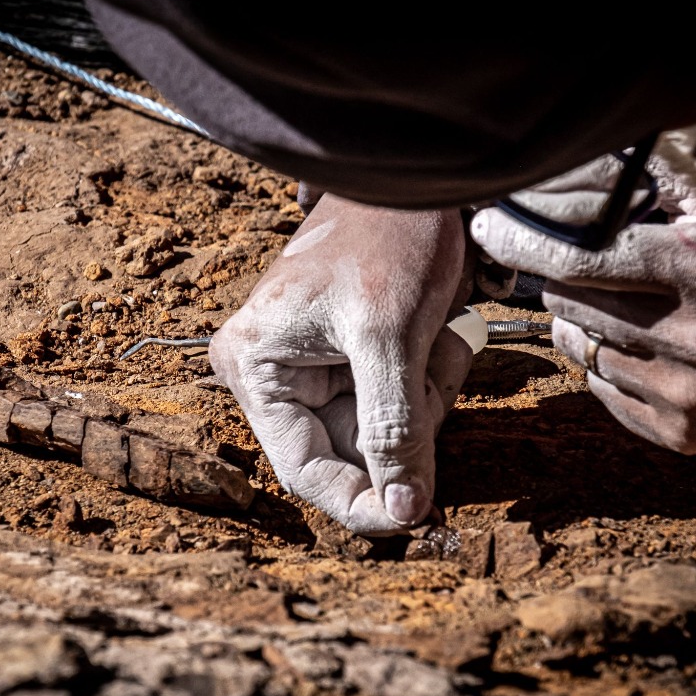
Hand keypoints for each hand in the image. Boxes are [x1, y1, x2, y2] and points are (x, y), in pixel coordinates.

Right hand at [209, 194, 470, 533]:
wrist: (417, 175)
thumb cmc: (386, 235)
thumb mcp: (388, 335)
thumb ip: (392, 428)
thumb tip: (402, 512)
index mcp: (256, 367)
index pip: (304, 469)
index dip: (360, 502)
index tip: (416, 520)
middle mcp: (276, 375)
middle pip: (351, 453)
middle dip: (406, 425)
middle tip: (432, 369)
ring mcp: (317, 369)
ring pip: (385, 433)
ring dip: (425, 399)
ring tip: (436, 338)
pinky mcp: (355, 361)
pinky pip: (402, 405)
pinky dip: (431, 381)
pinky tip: (439, 337)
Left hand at [468, 155, 695, 453]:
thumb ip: (651, 196)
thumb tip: (564, 178)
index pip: (588, 257)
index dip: (529, 241)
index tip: (490, 228)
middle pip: (573, 303)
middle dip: (564, 281)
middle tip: (584, 271)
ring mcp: (689, 394)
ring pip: (580, 348)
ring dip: (582, 324)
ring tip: (620, 309)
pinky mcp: (679, 434)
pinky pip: (600, 389)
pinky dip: (604, 365)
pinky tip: (639, 350)